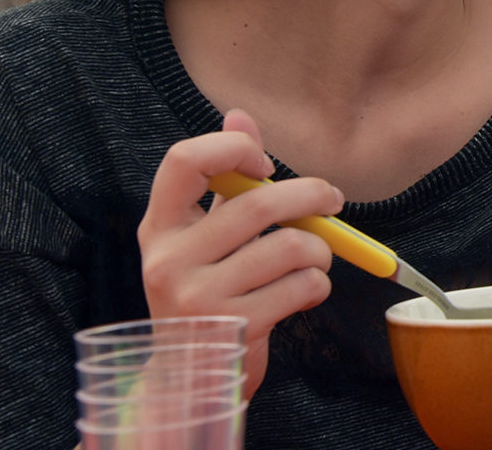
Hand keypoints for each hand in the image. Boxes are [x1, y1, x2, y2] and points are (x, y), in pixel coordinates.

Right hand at [137, 110, 342, 398]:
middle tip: (333, 201)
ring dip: (320, 248)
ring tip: (316, 259)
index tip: (266, 165)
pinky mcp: (232, 327)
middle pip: (257, 203)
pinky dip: (318, 284)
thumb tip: (239, 115)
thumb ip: (223, 181)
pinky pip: (301, 286)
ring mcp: (196, 297)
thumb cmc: (208, 290)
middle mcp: (167, 259)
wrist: (191, 376)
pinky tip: (307, 291)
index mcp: (158, 227)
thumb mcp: (206, 236)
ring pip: (290, 247)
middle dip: (311, 196)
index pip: (184, 161)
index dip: (233, 149)